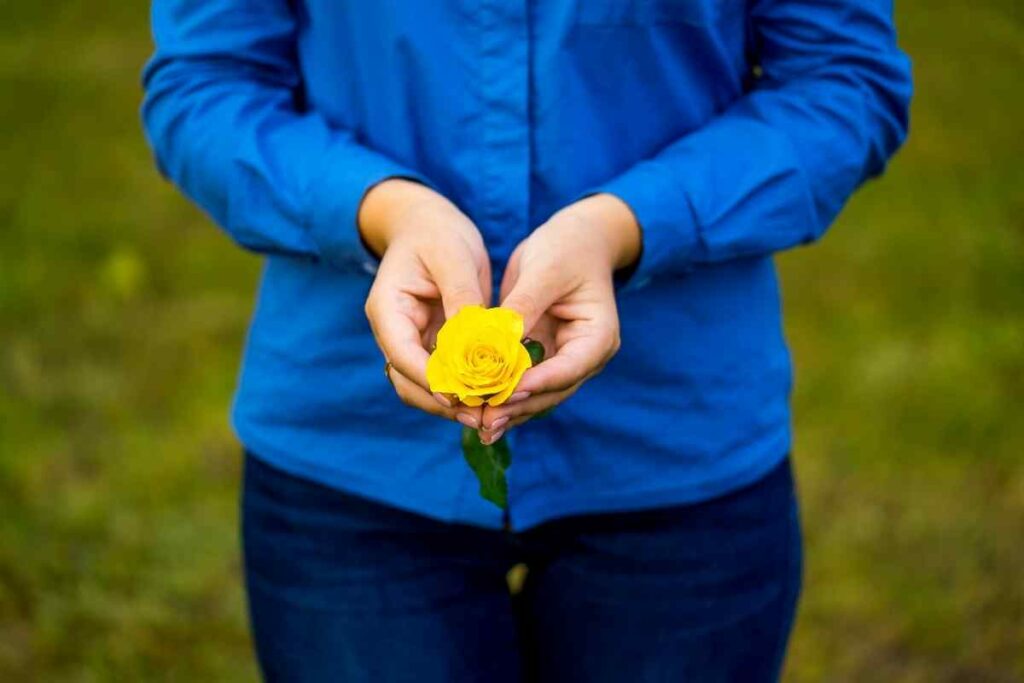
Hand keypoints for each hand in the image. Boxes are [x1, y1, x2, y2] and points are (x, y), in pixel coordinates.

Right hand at [361, 178, 489, 428]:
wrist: (429, 224)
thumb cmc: (437, 233)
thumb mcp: (452, 256)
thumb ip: (462, 297)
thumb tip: (476, 340)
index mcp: (388, 309)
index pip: (401, 354)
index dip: (429, 379)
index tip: (459, 395)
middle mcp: (395, 331)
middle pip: (410, 381)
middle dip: (442, 401)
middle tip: (480, 415)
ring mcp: (413, 341)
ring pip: (426, 385)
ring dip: (454, 402)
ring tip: (488, 414)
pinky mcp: (434, 345)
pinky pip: (446, 375)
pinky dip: (466, 388)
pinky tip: (492, 396)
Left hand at [478, 193, 640, 442]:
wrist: (574, 241)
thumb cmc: (567, 249)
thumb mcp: (545, 270)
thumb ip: (524, 305)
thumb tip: (496, 340)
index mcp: (598, 337)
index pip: (569, 368)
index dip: (538, 383)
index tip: (507, 392)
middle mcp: (583, 356)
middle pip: (551, 391)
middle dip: (518, 406)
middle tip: (485, 422)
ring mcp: (562, 360)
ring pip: (535, 394)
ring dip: (507, 410)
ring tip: (479, 426)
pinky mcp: (540, 357)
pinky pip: (520, 381)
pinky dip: (500, 394)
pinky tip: (476, 409)